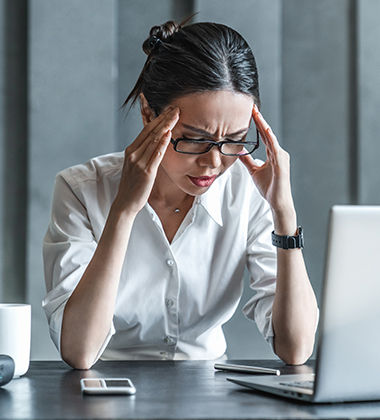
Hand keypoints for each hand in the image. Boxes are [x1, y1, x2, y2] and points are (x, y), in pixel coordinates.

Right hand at [113, 106, 179, 215]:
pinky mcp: (146, 172)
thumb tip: (156, 144)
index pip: (146, 130)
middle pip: (150, 131)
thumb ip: (144, 153)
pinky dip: (162, 143)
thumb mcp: (136, 165)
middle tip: (176, 108)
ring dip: (166, 126)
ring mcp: (139, 162)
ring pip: (154, 140)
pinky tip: (169, 134)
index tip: (169, 110)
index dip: (158, 119)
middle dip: (164, 118)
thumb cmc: (133, 185)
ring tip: (176, 116)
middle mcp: (133, 154)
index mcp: (131, 150)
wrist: (125, 202)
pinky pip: (156, 155)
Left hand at [239, 105, 295, 232]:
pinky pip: (274, 147)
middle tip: (252, 107)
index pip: (263, 135)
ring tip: (256, 114)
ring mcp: (281, 156)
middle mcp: (278, 152)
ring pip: (270, 137)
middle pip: (267, 133)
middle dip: (259, 120)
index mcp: (272, 154)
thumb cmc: (270, 187)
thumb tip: (239, 151)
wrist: (278, 201)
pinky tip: (265, 129)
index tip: (250, 113)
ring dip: (263, 125)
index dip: (257, 124)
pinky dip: (270, 138)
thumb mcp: (254, 171)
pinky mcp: (281, 162)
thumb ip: (247, 160)